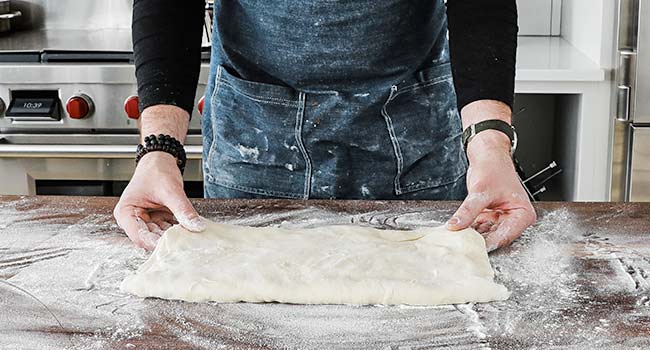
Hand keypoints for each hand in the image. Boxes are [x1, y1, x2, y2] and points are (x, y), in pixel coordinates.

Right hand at [113, 105, 205, 249]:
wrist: (161, 160)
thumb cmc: (156, 170)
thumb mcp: (171, 190)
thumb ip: (183, 209)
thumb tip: (196, 226)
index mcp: (126, 212)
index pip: (139, 236)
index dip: (156, 242)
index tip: (173, 245)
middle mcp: (132, 219)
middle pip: (149, 238)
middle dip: (167, 240)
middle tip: (186, 243)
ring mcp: (144, 221)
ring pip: (160, 236)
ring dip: (174, 236)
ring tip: (190, 236)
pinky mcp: (155, 220)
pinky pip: (167, 230)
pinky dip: (177, 230)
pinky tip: (189, 230)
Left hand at [446, 130, 535, 250]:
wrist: (488, 156)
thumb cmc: (493, 168)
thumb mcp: (480, 191)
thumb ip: (468, 210)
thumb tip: (455, 226)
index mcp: (523, 214)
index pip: (505, 236)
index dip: (488, 243)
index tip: (472, 248)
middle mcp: (515, 219)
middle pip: (496, 237)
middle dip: (479, 241)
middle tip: (461, 246)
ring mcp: (502, 219)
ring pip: (486, 234)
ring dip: (473, 236)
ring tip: (457, 239)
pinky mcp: (491, 217)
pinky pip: (480, 227)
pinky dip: (470, 229)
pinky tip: (458, 231)